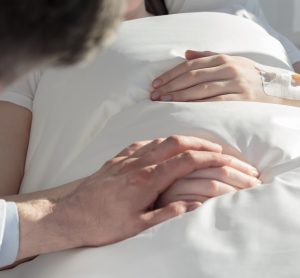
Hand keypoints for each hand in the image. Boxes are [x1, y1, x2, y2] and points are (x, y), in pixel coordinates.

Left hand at [57, 136, 258, 247]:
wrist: (71, 216)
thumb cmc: (103, 224)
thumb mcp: (138, 226)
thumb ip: (168, 213)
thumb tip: (194, 204)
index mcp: (147, 180)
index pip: (186, 162)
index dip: (209, 158)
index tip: (224, 158)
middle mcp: (139, 164)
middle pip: (176, 144)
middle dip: (200, 144)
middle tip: (216, 148)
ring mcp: (126, 159)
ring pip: (160, 140)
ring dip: (181, 141)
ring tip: (195, 146)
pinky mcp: (117, 159)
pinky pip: (143, 143)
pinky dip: (159, 142)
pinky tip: (162, 146)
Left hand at [151, 50, 280, 103]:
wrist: (276, 90)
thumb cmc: (247, 76)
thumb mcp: (230, 62)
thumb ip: (207, 57)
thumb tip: (185, 54)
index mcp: (222, 59)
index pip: (189, 66)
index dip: (170, 75)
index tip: (155, 84)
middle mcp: (227, 69)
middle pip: (191, 76)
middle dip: (170, 86)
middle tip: (154, 95)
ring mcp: (235, 84)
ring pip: (200, 89)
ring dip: (179, 96)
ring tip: (163, 101)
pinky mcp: (241, 100)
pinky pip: (214, 102)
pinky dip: (197, 105)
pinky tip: (183, 109)